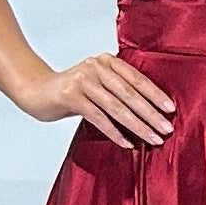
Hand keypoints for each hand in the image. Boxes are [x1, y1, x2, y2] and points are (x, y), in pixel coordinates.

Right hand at [21, 53, 172, 152]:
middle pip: (129, 93)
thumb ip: (117, 90)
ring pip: (116, 106)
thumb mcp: (97, 84)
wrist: (35, 90)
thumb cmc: (71, 91)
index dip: (155, 94)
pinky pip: (98, 117)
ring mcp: (83, 80)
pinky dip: (114, 132)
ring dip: (137, 125)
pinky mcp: (71, 95)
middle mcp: (96, 67)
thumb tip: (150, 111)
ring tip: (153, 139)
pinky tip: (127, 143)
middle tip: (166, 129)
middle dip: (150, 113)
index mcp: (107, 61)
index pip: (136, 78)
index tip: (171, 110)